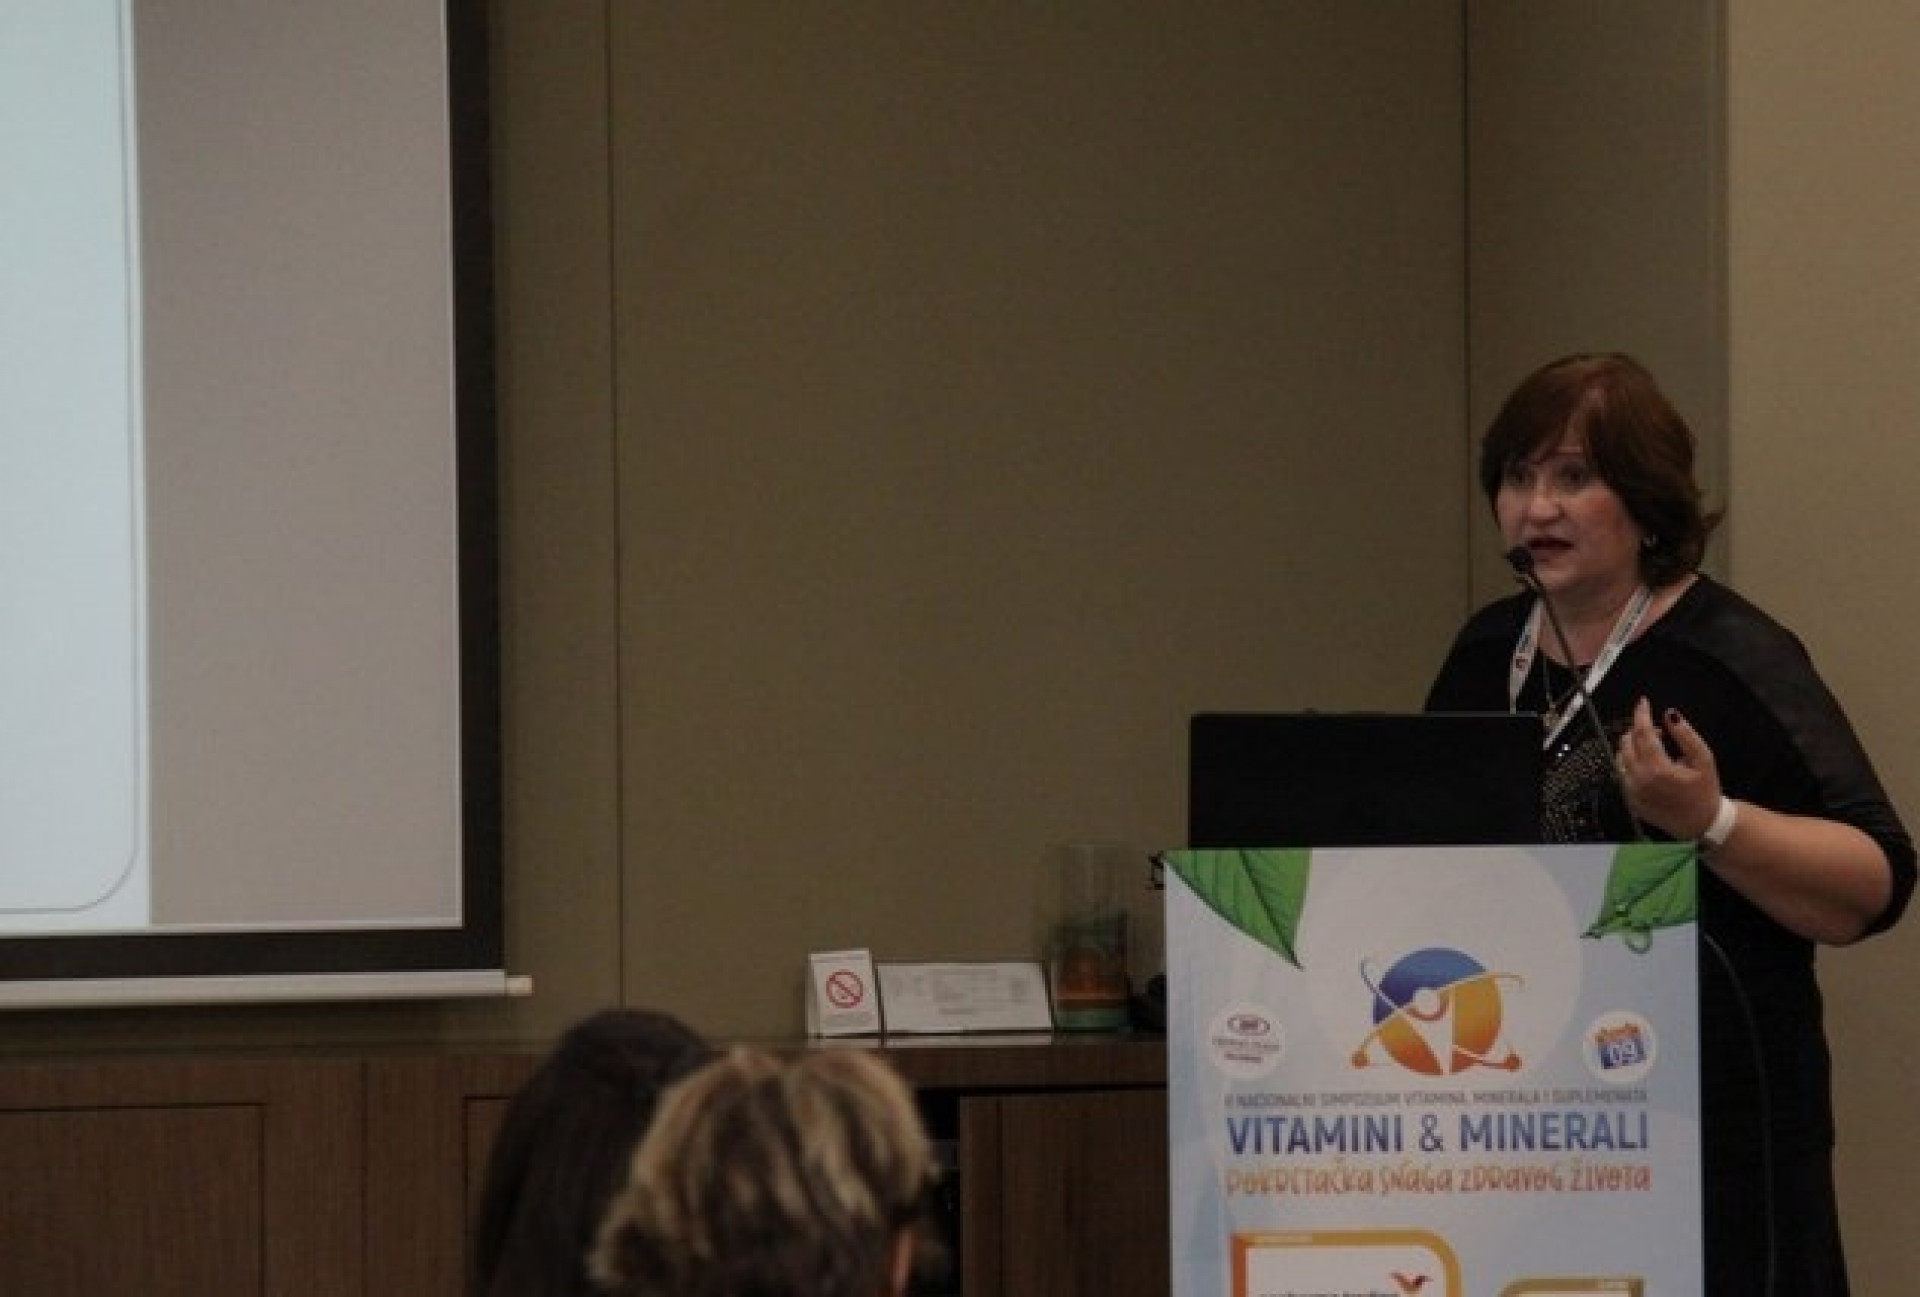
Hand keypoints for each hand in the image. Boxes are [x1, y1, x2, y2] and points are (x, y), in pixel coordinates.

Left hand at [1614, 697, 1722, 840]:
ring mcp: (1632, 792)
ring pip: (1620, 758)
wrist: (1701, 823)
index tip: (1643, 702)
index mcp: (1658, 769)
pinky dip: (1630, 763)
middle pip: (1627, 743)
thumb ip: (1686, 735)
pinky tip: (1648, 765)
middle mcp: (1640, 780)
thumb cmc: (1705, 790)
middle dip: (1638, 730)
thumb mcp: (1704, 759)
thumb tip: (1670, 714)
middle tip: (1658, 732)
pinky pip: (1622, 774)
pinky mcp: (1630, 800)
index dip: (1641, 715)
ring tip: (1654, 748)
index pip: (1642, 733)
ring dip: (1632, 746)